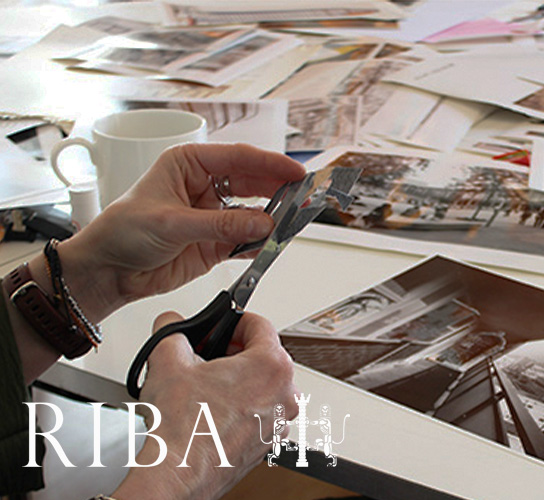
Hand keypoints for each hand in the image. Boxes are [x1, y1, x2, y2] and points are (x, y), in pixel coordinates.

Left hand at [51, 143, 304, 320]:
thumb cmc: (122, 231)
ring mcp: (213, 215)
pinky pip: (245, 240)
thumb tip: (261, 223)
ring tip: (291, 221)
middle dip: (277, 190)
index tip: (295, 172)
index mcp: (190, 164)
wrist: (109, 271)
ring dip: (271, 217)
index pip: (238, 158)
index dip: (269, 164)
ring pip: (252, 212)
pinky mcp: (215, 243)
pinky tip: (270, 242)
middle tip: (302, 197)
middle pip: (251, 183)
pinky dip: (259, 242)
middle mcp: (205, 186)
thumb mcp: (171, 222)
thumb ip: (220, 224)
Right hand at [112, 311, 298, 499]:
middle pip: (263, 355)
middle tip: (207, 355)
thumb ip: (172, 330)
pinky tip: (211, 408)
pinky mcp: (267, 443)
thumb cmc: (183, 430)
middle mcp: (284, 394)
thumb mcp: (168, 360)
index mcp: (272, 366)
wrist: (176, 477)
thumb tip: (172, 324)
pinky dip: (240, 404)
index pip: (260, 325)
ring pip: (262, 384)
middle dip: (233, 351)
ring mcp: (279, 422)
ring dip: (237, 379)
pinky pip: (259, 411)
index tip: (221, 326)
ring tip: (205, 383)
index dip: (234, 320)